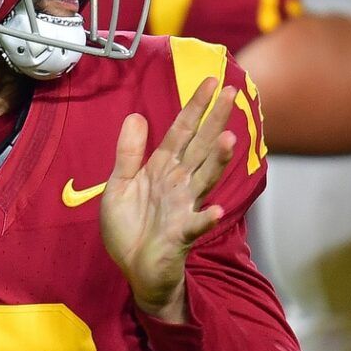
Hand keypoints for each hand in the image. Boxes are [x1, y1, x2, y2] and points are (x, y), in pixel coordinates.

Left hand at [100, 76, 237, 323]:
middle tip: (231, 93)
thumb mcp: (119, 185)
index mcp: (162, 169)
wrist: (134, 269)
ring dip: (218, 161)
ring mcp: (183, 208)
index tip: (209, 81)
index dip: (194, 107)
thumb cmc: (130, 228)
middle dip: (214, 121)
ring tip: (229, 139)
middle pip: (199, 147)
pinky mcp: (180, 235)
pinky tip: (215, 210)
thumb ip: (128, 153)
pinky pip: (195, 225)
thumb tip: (135, 116)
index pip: (180, 132)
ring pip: (204, 179)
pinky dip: (205, 218)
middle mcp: (178, 184)